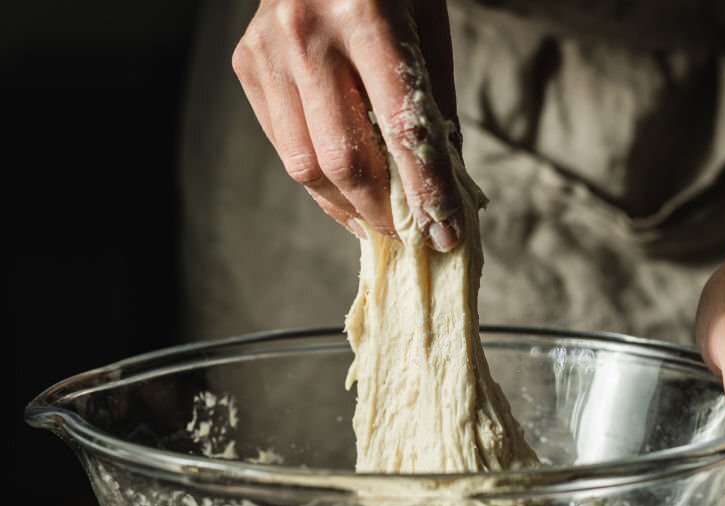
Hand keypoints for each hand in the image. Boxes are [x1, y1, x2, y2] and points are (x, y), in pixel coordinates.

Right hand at [232, 0, 462, 249]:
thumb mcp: (428, 31)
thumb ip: (433, 109)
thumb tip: (447, 189)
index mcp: (367, 18)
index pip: (402, 130)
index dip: (427, 192)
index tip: (446, 233)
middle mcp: (307, 34)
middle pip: (344, 159)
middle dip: (383, 211)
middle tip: (411, 234)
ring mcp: (268, 51)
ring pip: (304, 165)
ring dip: (347, 207)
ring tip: (377, 224)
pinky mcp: (247, 64)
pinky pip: (283, 146)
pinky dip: (318, 181)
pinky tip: (345, 193)